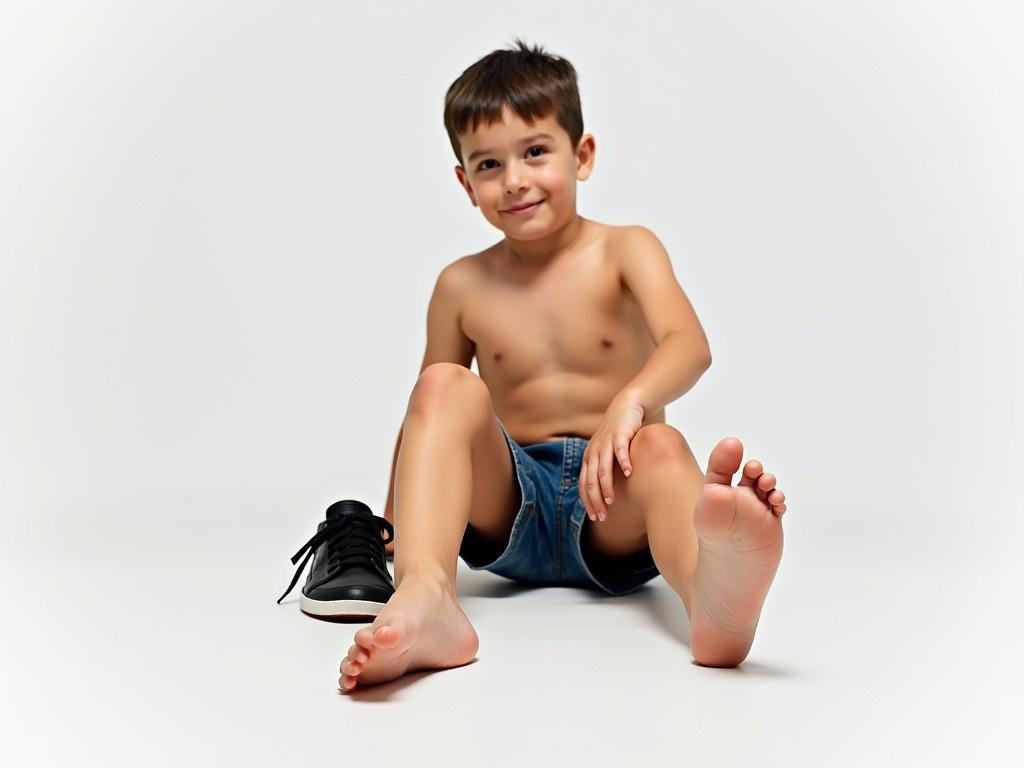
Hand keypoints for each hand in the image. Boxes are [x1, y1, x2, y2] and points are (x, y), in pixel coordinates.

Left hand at [579, 398, 644, 521]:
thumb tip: (608, 496)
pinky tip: (629, 473)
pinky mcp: (620, 434)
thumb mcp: (607, 454)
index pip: (584, 485)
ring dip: (606, 486)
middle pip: (591, 480)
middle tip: (602, 517)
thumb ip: (606, 471)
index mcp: (589, 458)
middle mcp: (594, 452)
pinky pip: (620, 449)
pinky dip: (623, 461)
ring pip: (603, 468)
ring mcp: (606, 443)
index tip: (595, 518)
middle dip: (595, 500)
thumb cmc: (618, 435)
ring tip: (611, 500)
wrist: (625, 408)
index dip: (588, 502)